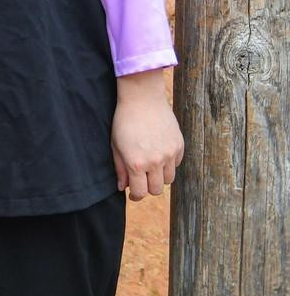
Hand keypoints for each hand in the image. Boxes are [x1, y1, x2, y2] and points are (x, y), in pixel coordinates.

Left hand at [112, 70, 183, 199]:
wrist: (142, 99)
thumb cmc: (124, 121)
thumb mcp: (116, 145)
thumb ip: (120, 168)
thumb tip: (123, 188)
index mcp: (136, 163)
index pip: (141, 192)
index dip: (136, 196)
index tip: (134, 194)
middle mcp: (155, 162)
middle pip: (156, 189)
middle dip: (147, 187)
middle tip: (141, 179)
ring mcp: (170, 154)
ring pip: (169, 179)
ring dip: (159, 177)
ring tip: (150, 166)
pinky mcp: (180, 146)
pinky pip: (177, 164)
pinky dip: (169, 164)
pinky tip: (159, 153)